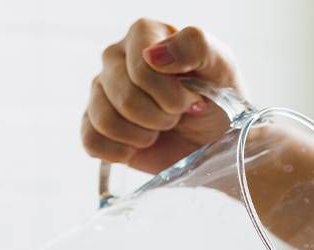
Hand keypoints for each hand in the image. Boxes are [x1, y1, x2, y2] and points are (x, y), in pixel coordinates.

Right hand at [82, 19, 244, 173]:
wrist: (215, 141)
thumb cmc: (218, 99)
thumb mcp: (221, 66)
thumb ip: (195, 46)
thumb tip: (152, 56)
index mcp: (144, 34)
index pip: (142, 66)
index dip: (170, 94)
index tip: (193, 100)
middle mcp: (116, 57)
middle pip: (125, 97)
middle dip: (160, 117)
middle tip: (178, 117)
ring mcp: (100, 90)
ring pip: (105, 120)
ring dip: (142, 136)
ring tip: (159, 130)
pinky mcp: (93, 124)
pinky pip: (91, 141)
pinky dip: (121, 152)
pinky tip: (138, 146)